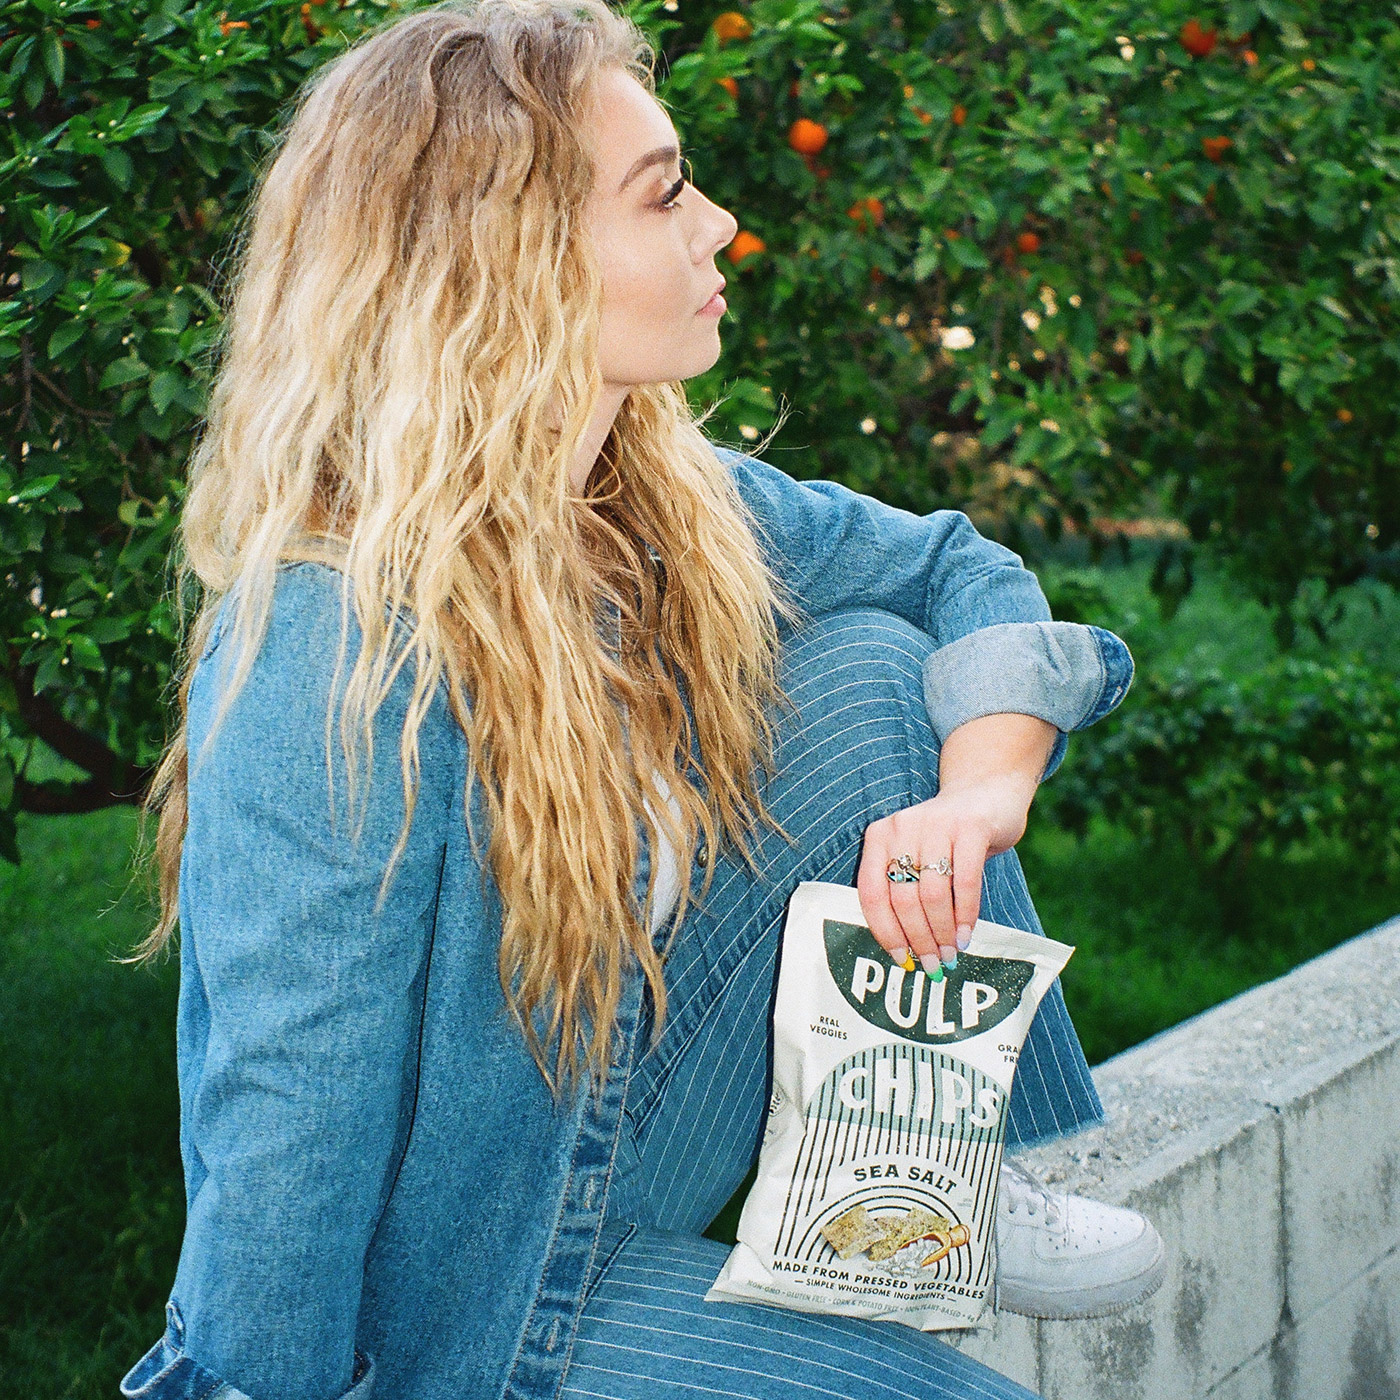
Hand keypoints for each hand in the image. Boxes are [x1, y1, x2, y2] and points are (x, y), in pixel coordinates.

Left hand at [855, 774, 1035, 975]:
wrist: (987, 792)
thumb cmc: (947, 838)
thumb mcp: (916, 855)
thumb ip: (905, 890)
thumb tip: (905, 948)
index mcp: (879, 836)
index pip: (871, 893)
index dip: (884, 931)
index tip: (900, 958)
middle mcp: (902, 827)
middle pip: (902, 898)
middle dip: (918, 939)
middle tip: (932, 964)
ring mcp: (936, 824)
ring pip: (932, 894)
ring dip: (942, 932)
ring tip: (952, 952)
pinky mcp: (970, 826)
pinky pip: (965, 882)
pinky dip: (965, 914)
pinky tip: (968, 934)